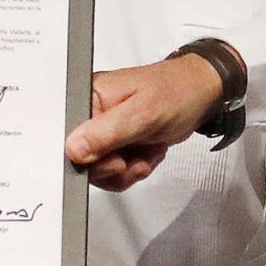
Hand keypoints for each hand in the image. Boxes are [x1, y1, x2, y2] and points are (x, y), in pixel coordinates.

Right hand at [63, 55, 221, 190]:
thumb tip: (73, 149)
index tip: (114, 157)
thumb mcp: (141, 113)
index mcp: (87, 95)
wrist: (199, 95)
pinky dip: (133, 169)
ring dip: (127, 169)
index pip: (66, 136)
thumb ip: (106, 133)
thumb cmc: (175, 92)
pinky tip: (145, 153)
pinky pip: (113, 172)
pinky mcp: (113, 143)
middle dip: (113, 166)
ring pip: (99, 171)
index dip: (87, 157)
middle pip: (81, 160)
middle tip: (132, 156)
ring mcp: (102, 130)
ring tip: (144, 151)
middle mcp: (90, 113)